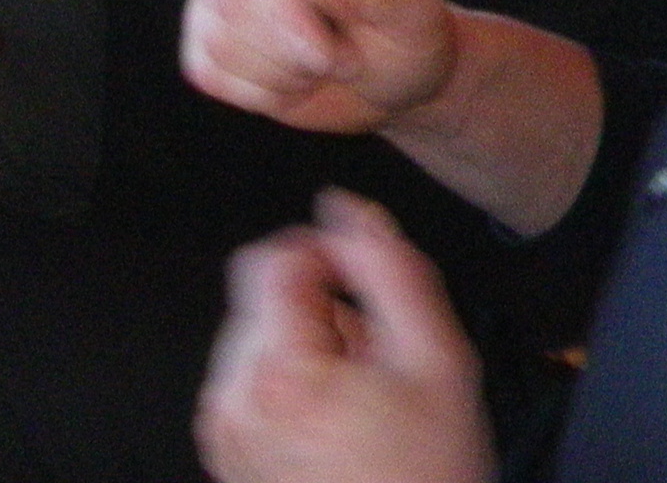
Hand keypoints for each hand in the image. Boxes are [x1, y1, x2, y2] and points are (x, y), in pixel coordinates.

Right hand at [184, 0, 462, 140]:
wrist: (394, 77)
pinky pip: (211, 72)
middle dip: (298, 45)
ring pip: (219, 37)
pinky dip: (262, 92)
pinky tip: (293, 80)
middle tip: (344, 54)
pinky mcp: (206, 40)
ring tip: (319, 64)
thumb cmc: (404, 25)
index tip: (351, 19)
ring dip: (284, 72)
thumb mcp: (408, 0)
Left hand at [193, 196, 491, 482]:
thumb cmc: (428, 482)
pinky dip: (293, 387)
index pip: (272, 258)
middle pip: (262, 298)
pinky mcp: (228, 453)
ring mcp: (226, 431)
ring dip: (309, 348)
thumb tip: (352, 212)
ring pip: (257, 339)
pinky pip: (251, 385)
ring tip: (364, 400)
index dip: (326, 254)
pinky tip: (340, 426)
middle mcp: (235, 400)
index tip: (364, 284)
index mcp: (279, 371)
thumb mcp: (440, 365)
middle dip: (323, 311)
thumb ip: (393, 271)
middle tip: (377, 360)